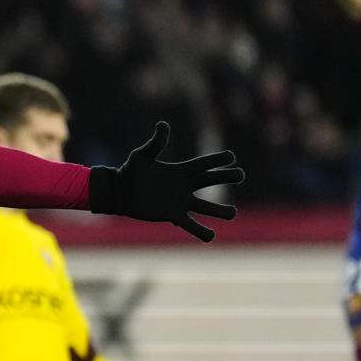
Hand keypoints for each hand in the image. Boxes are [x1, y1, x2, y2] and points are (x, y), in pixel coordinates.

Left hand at [86, 122, 242, 241]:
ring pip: (205, 207)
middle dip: (225, 177)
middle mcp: (184, 186)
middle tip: (240, 175)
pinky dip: (201, 231)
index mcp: (179, 170)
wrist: (120, 193)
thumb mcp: (142, 156)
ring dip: (220, 211)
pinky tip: (211, 236)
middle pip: (210, 181)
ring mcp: (180, 202)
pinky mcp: (173, 215)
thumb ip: (155, 143)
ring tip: (233, 213)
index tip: (231, 156)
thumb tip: (163, 125)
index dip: (216, 160)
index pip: (203, 164)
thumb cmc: (129, 172)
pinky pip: (191, 225)